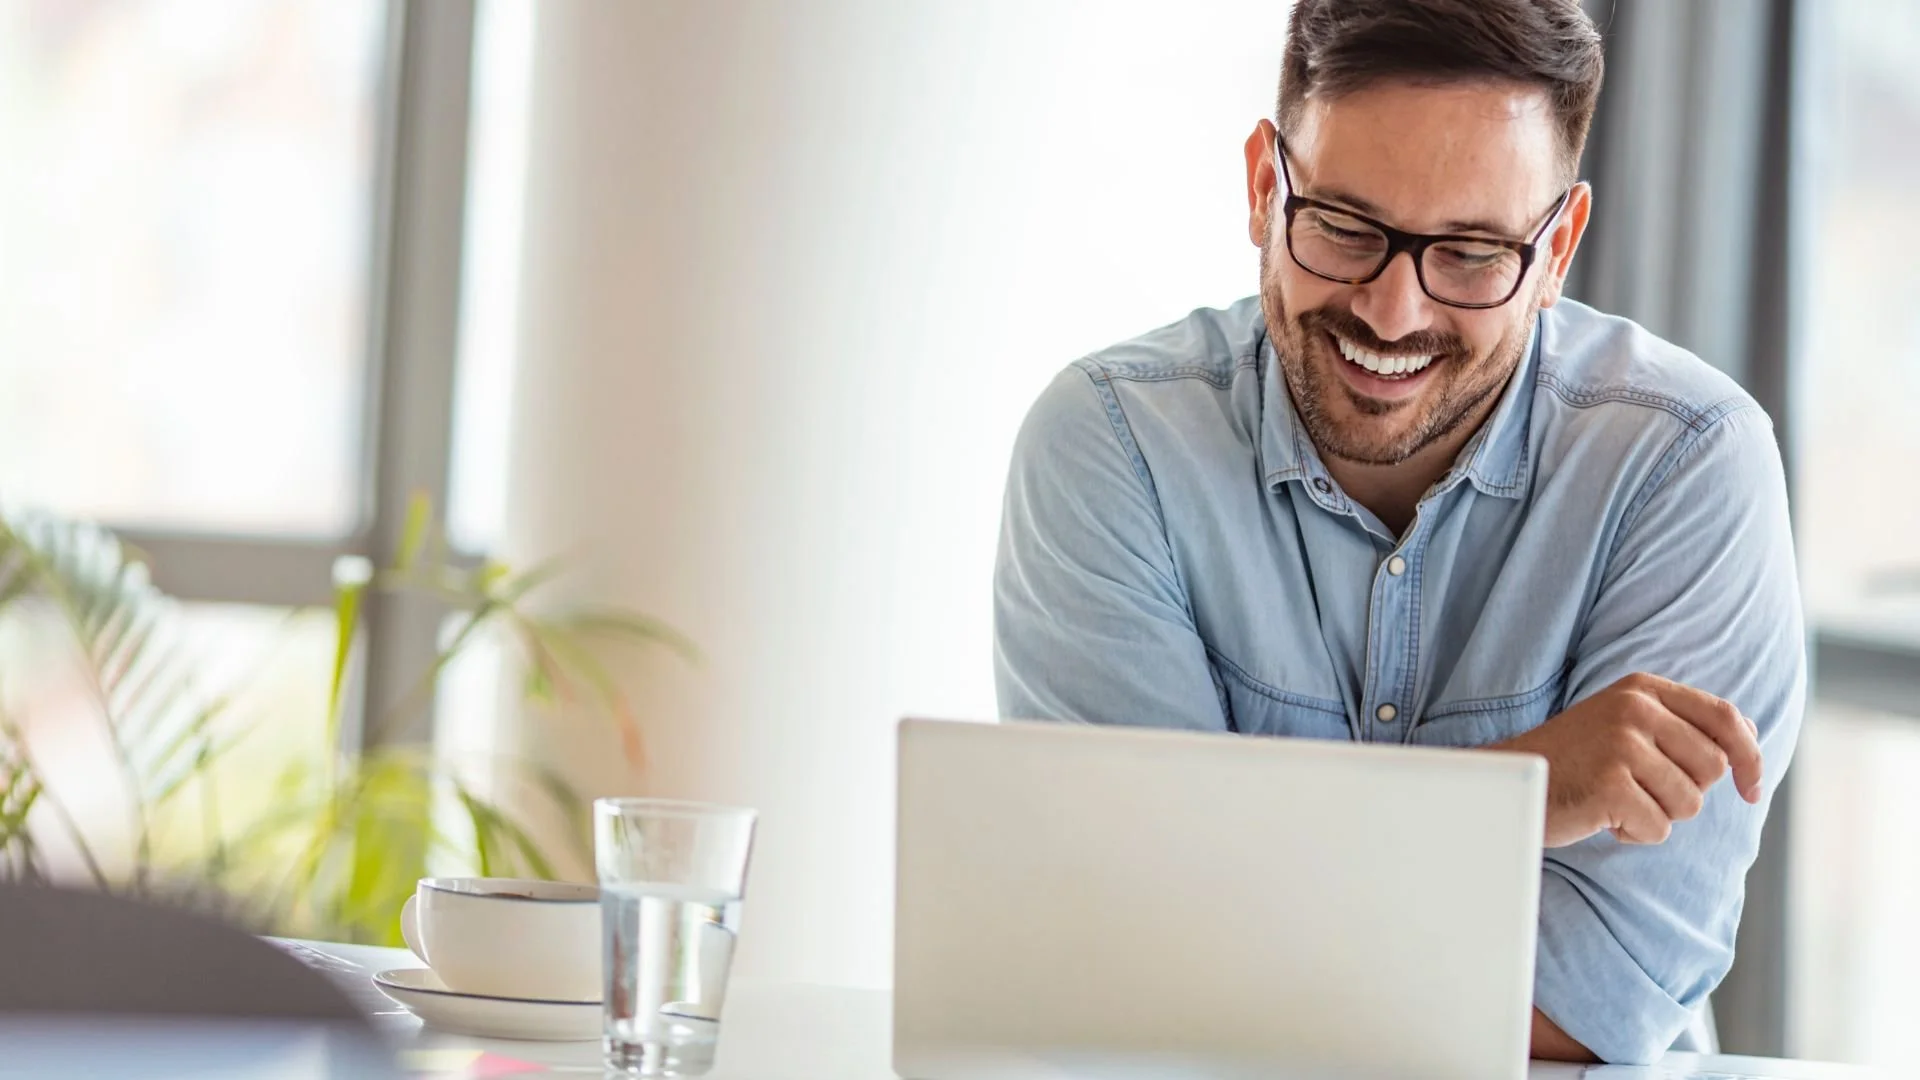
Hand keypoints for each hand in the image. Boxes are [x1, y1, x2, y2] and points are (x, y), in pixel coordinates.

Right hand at [1494, 672, 1762, 847]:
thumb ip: (1682, 724)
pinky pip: (1658, 827)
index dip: (1750, 757)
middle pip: (1714, 766)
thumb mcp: (1625, 725)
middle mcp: (1634, 709)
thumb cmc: (1575, 761)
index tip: (1752, 789)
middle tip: (1643, 791)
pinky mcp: (1610, 784)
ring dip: (1658, 814)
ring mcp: (1621, 745)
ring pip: (1690, 802)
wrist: (1512, 784)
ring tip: (1617, 802)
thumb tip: (1751, 733)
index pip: (1726, 718)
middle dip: (1688, 791)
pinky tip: (1603, 818)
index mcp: (1642, 689)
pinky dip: (1635, 833)